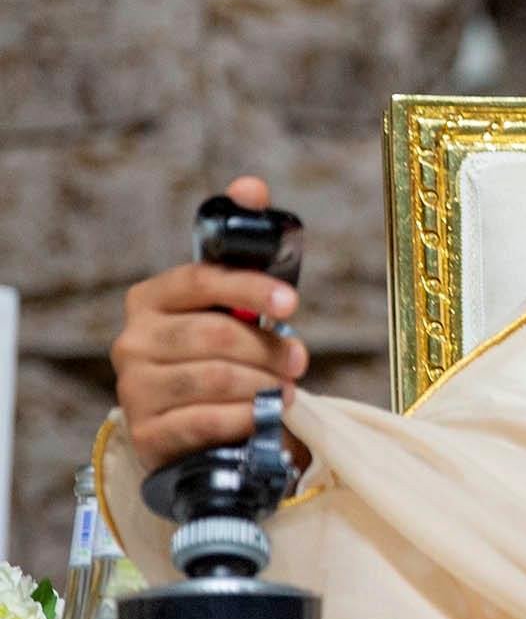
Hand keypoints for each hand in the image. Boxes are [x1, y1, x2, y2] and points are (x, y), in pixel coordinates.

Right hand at [111, 176, 311, 472]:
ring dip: (262, 383)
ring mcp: (134, 388)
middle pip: (213, 335)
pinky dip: (244, 417)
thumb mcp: (231, 302)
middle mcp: (133, 340)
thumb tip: (251, 186)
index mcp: (151, 299)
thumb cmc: (217, 353)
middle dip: (268, 347)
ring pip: (214, 378)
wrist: (191, 424)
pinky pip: (204, 421)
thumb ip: (241, 247)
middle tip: (300, 359)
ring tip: (286, 389)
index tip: (292, 302)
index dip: (251, 288)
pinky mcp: (146, 432)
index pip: (201, 280)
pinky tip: (263, 415)